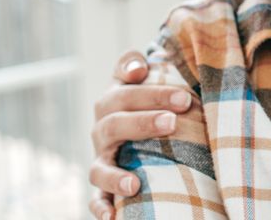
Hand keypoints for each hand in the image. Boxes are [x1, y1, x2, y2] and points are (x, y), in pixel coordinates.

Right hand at [88, 50, 192, 219]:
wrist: (143, 136)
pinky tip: (112, 217)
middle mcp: (104, 129)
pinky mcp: (103, 187)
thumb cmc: (155, 104)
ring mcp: (102, 159)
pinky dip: (101, 208)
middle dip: (143, 122)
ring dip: (115, 176)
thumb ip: (151, 67)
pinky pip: (96, 199)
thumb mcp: (155, 82)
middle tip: (173, 121)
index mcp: (116, 100)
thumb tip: (141, 65)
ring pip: (99, 167)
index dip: (145, 87)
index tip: (174, 91)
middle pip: (114, 123)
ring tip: (134, 185)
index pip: (123, 88)